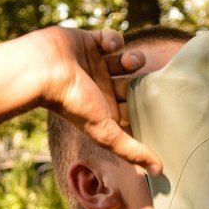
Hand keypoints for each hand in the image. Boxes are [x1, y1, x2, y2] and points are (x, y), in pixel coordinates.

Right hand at [29, 26, 161, 172]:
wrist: (44, 70)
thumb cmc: (72, 103)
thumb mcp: (106, 132)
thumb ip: (131, 150)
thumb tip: (159, 171)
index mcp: (105, 108)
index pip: (133, 110)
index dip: (147, 108)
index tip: (165, 105)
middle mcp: (101, 88)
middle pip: (132, 85)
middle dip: (143, 81)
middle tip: (152, 78)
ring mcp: (94, 65)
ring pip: (123, 61)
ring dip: (133, 59)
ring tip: (130, 61)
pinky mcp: (88, 42)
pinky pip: (109, 38)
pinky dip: (114, 39)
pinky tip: (110, 45)